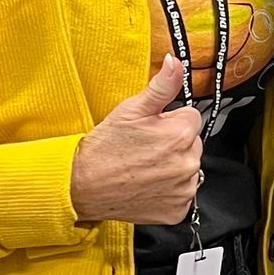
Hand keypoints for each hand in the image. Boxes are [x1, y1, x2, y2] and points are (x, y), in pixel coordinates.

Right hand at [69, 57, 204, 226]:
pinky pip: (182, 194)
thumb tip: (176, 64)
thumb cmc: (104, 148)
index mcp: (182, 133)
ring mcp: (184, 189)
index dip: (169, 120)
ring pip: (187, 168)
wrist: (82, 186)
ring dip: (172, 167)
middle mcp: (189, 162)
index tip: (152, 129)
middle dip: (173, 143)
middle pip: (191, 143)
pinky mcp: (177, 210)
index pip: (191, 117)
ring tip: (143, 167)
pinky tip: (147, 184)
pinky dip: (168, 190)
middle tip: (144, 148)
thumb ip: (161, 86)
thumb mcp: (131, 109)